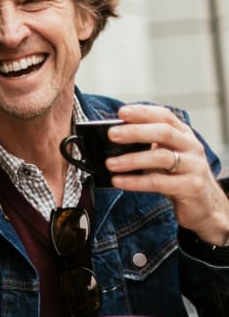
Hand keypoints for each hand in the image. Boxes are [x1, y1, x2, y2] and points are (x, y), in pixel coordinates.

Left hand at [105, 104, 228, 244]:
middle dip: (135, 132)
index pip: (164, 116)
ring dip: (132, 159)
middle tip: (112, 134)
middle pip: (163, 133)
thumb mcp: (166, 157)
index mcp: (183, 135)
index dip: (143, 112)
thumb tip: (114, 141)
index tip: (122, 112)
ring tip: (110, 163)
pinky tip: (119, 181)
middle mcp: (191, 147)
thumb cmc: (179, 178)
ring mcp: (193, 166)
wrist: (205, 205)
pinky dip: (135, 182)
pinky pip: (158, 182)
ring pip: (161, 157)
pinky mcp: (190, 187)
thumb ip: (147, 148)